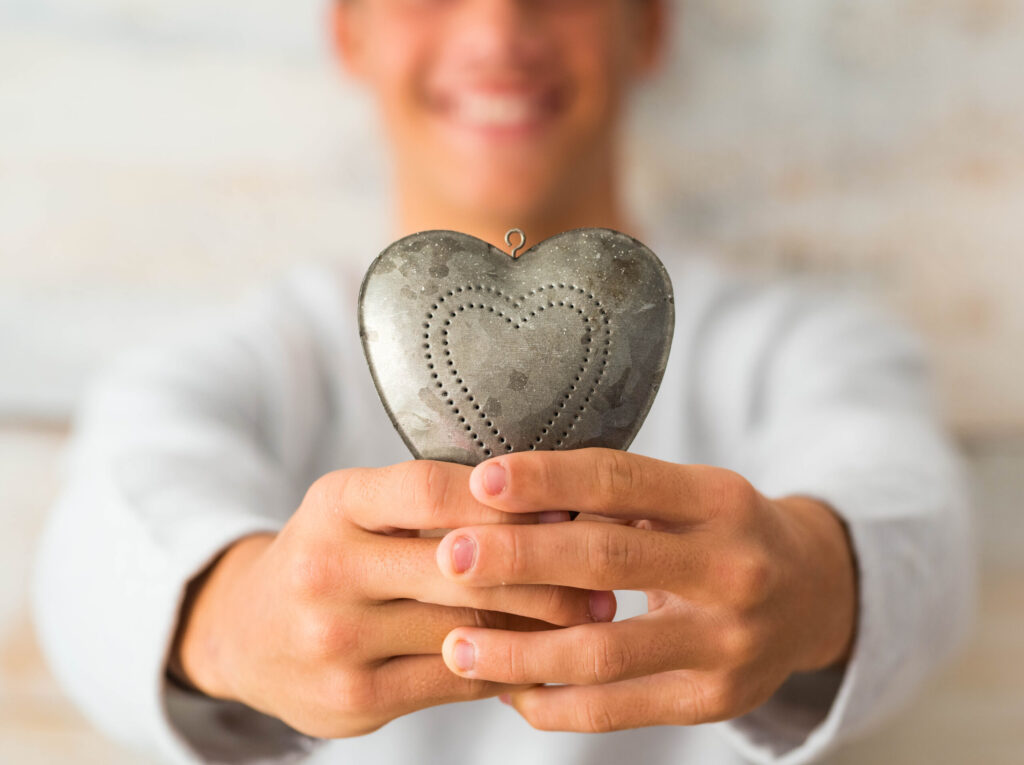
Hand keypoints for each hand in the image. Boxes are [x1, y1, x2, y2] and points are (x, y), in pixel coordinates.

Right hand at [169, 460, 612, 737]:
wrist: (248, 635)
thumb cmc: (330, 555)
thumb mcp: (357, 508)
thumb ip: (430, 501)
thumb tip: (547, 501)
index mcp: (334, 505)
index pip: (430, 489)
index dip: (506, 498)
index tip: (566, 503)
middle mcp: (327, 569)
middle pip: (460, 567)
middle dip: (545, 572)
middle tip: (605, 575)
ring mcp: (338, 641)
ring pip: (468, 630)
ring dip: (541, 626)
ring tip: (591, 616)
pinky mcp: (356, 699)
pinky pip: (456, 680)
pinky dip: (508, 666)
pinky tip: (545, 657)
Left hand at [434, 448, 856, 731]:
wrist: (813, 595)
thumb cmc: (724, 531)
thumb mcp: (691, 494)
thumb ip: (617, 497)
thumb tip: (507, 498)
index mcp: (720, 500)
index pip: (622, 481)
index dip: (549, 479)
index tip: (482, 481)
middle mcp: (732, 569)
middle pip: (607, 561)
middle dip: (520, 560)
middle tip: (449, 558)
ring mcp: (728, 643)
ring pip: (605, 651)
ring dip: (521, 651)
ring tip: (457, 645)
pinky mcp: (713, 700)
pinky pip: (618, 710)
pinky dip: (554, 704)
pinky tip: (506, 689)